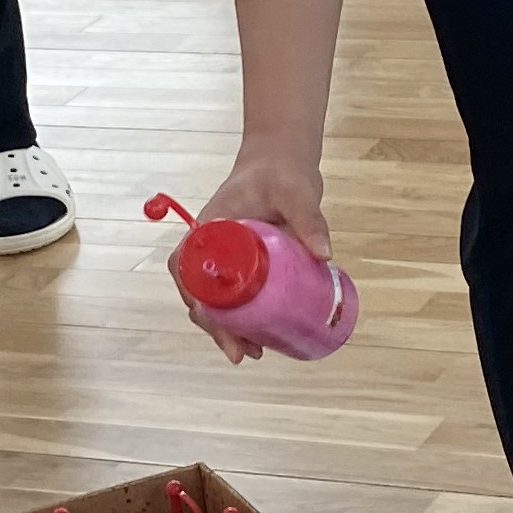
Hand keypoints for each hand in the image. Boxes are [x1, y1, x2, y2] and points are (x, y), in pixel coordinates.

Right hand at [193, 155, 331, 365]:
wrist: (282, 160)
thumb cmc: (280, 171)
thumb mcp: (295, 192)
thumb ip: (309, 219)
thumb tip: (324, 255)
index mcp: (207, 230)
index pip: (188, 271)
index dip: (197, 302)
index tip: (214, 323)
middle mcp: (211, 248)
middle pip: (200, 294)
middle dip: (216, 327)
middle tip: (242, 353)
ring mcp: (227, 258)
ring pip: (218, 300)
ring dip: (229, 328)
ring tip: (254, 353)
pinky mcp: (245, 265)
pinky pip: (237, 296)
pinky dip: (244, 318)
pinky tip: (263, 337)